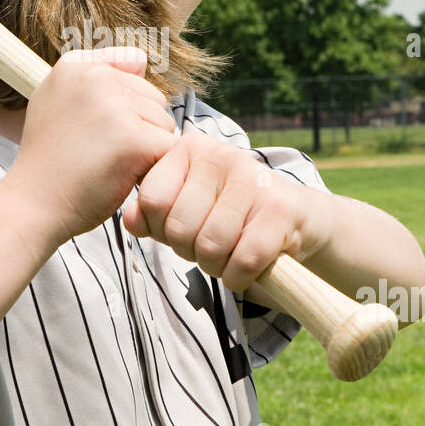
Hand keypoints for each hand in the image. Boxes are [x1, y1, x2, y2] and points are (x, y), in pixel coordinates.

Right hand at [3, 46, 178, 244]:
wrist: (32, 205)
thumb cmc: (50, 161)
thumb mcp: (55, 101)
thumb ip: (94, 75)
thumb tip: (142, 60)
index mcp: (74, 66)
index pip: (132, 73)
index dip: (122, 109)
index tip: (93, 130)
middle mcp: (94, 78)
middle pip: (153, 99)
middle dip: (138, 128)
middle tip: (100, 152)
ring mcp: (115, 107)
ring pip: (163, 124)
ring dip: (146, 149)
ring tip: (108, 164)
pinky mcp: (134, 139)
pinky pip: (168, 149)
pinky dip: (153, 168)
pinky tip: (122, 176)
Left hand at [121, 130, 310, 292]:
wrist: (295, 218)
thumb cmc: (228, 213)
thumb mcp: (184, 207)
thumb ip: (151, 213)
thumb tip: (130, 219)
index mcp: (189, 148)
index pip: (152, 200)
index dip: (159, 229)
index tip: (178, 230)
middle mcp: (221, 155)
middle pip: (178, 228)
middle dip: (188, 252)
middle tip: (207, 246)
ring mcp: (253, 179)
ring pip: (210, 246)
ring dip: (216, 267)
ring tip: (227, 255)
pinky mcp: (281, 209)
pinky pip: (244, 260)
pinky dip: (239, 277)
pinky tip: (246, 268)